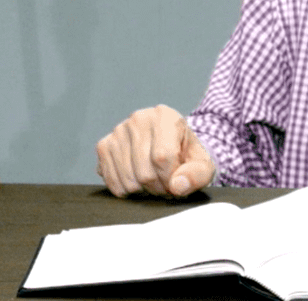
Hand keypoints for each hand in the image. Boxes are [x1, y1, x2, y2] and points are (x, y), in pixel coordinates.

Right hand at [96, 105, 215, 197]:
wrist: (171, 146)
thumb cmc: (187, 155)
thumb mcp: (203, 165)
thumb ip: (197, 175)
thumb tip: (177, 185)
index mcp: (165, 116)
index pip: (162, 157)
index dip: (170, 179)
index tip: (176, 182)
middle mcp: (138, 118)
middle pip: (144, 172)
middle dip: (158, 188)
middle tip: (165, 184)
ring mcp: (118, 131)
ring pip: (127, 179)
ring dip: (142, 191)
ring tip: (153, 181)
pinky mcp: (104, 145)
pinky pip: (111, 180)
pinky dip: (125, 189)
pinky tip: (137, 179)